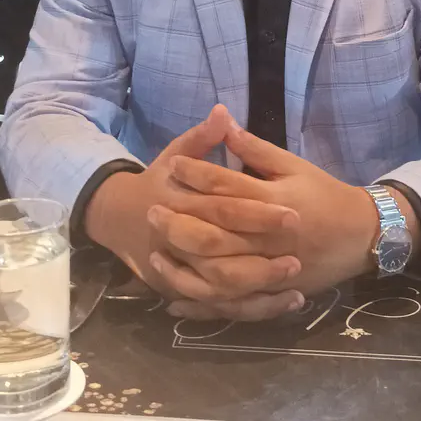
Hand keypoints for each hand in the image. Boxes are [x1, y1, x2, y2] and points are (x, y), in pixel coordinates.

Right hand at [84, 105, 304, 319]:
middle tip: (298, 254)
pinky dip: (253, 309)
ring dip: (260, 289)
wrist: (122, 218)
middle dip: (261, 259)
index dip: (258, 213)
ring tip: (296, 282)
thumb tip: (223, 111)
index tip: (294, 213)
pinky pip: (221, 310)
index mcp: (179, 203)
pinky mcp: (186, 293)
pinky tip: (287, 301)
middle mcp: (177, 242)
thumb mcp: (175, 154)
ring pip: (220, 291)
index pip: (223, 209)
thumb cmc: (158, 181)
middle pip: (221, 257)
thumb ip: (201, 138)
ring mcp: (180, 272)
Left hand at [162, 124, 419, 299]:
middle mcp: (269, 238)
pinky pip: (232, 305)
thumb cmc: (324, 194)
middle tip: (151, 209)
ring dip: (185, 265)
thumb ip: (256, 149)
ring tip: (157, 253)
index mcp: (275, 201)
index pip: (227, 187)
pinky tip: (174, 299)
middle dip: (179, 221)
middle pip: (215, 233)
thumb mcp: (294, 165)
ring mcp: (271, 270)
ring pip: (219, 274)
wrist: (361, 235)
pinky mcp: (272, 293)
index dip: (196, 175)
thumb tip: (223, 121)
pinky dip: (202, 305)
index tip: (170, 166)